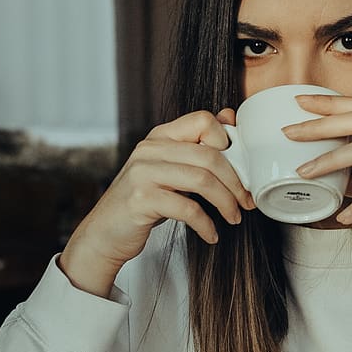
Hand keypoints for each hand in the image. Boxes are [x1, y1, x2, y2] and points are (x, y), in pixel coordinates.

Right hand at [60, 109, 254, 296]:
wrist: (105, 233)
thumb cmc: (144, 202)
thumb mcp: (170, 170)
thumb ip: (196, 146)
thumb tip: (229, 116)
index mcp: (160, 136)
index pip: (203, 120)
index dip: (228, 142)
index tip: (240, 168)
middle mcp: (150, 149)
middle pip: (210, 155)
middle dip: (236, 182)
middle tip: (246, 202)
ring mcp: (142, 173)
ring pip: (202, 180)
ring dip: (226, 203)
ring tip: (234, 218)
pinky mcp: (141, 200)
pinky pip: (187, 209)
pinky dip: (206, 224)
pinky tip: (211, 234)